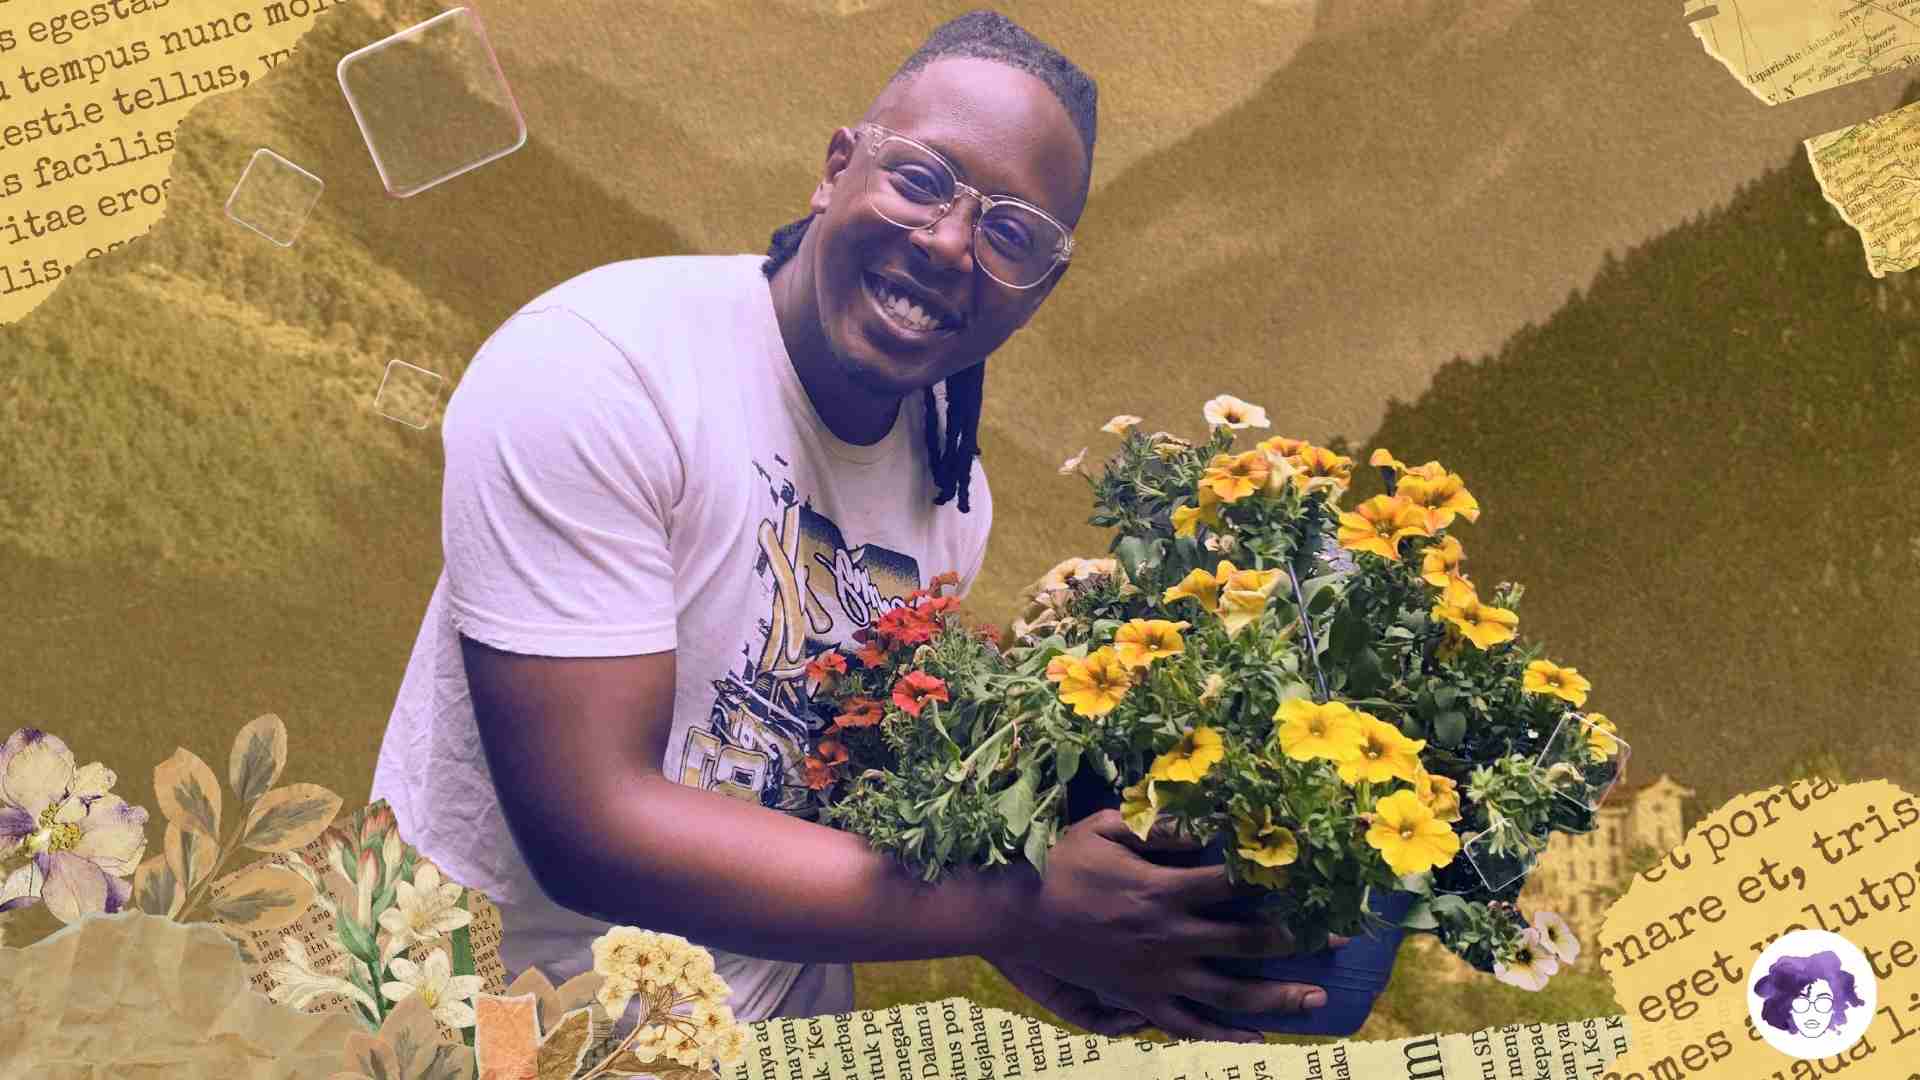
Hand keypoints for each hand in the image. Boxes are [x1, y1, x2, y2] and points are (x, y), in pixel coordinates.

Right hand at [987, 809, 1345, 1043]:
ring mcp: (1156, 976)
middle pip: (1248, 941)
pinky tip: (1256, 1042)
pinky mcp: (1140, 1000)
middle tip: (1338, 936)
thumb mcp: (1104, 826)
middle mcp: (1169, 937)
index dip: (1277, 875)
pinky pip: (1188, 1026)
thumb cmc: (1059, 862)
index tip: (1314, 869)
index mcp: (1163, 890)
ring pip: (1229, 994)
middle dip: (1298, 937)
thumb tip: (1204, 819)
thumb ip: (1156, 823)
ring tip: (1316, 1000)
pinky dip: (1223, 1037)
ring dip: (1277, 997)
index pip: (1235, 882)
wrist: (1014, 914)